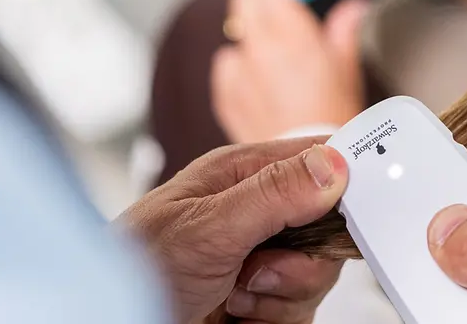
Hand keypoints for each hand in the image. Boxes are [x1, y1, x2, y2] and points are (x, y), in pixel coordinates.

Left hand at [120, 139, 347, 323]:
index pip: (318, 159)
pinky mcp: (261, 300)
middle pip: (327, 227)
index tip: (357, 208)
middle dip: (303, 258)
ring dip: (282, 295)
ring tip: (236, 296)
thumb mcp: (208, 225)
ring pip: (316, 274)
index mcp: (244, 174)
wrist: (108, 321)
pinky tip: (237, 316)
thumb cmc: (134, 268)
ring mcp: (260, 259)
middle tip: (262, 268)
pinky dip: (273, 319)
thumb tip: (334, 165)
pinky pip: (300, 310)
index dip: (345, 180)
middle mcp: (256, 212)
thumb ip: (273, 194)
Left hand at [209, 0, 367, 141]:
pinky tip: (265, 91)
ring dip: (254, 39)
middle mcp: (260, 42)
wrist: (310, 171)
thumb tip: (353, 6)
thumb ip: (344, 31)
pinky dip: (242, 70)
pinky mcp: (226, 91)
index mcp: (291, 27)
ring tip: (282, 71)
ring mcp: (239, 68)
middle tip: (291, 34)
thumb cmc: (335, 117)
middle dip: (263, 6)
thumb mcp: (349, 69)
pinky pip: (228, 66)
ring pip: (238, 32)